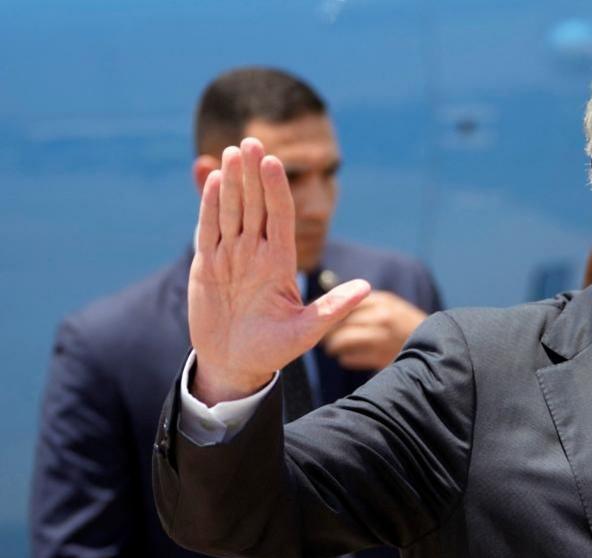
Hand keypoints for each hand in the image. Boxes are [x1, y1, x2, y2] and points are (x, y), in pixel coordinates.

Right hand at [189, 138, 369, 405]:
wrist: (235, 364)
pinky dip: (209, 205)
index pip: (280, 218)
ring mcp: (231, 256)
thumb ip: (332, 309)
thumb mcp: (306, 332)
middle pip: (255, 206)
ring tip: (234, 152)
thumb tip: (367, 288)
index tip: (275, 162)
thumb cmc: (273, 350)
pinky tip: (213, 180)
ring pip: (232, 211)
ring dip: (232, 182)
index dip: (277, 190)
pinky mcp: (207, 264)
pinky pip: (208, 229)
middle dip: (254, 175)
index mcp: (280, 263)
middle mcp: (256, 253)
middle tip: (252, 142)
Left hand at [323, 291, 427, 369]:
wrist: (436, 347)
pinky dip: (344, 358)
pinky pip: (350, 358)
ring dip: (333, 345)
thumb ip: (366, 303)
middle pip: (340, 320)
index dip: (328, 309)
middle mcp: (382, 316)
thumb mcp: (390, 306)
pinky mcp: (381, 358)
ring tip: (332, 347)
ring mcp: (382, 337)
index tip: (316, 314)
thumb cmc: (405, 326)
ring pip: (342, 339)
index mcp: (383, 300)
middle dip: (327, 328)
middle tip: (321, 334)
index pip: (345, 301)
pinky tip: (346, 357)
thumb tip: (333, 301)